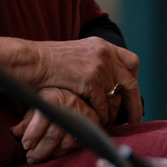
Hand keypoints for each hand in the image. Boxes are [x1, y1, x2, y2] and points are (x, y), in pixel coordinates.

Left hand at [9, 87, 97, 163]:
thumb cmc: (48, 100)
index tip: (25, 145)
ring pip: (66, 143)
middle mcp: (69, 105)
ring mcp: (82, 115)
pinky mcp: (91, 125)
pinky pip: (76, 145)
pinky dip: (61, 152)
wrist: (71, 91)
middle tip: (29, 157)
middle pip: (54, 134)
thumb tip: (15, 132)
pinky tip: (51, 154)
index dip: (33, 133)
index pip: (43, 118)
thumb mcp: (35, 105)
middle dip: (40, 149)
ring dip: (50, 154)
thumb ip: (27, 119)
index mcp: (52, 97)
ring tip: (36, 157)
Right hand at [26, 37, 141, 124]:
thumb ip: (96, 63)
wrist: (31, 61)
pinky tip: (94, 119)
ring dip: (112, 113)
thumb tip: (111, 84)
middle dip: (134, 104)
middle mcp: (104, 53)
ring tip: (105, 121)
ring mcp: (99, 66)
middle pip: (130, 82)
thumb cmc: (48, 62)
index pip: (131, 62)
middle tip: (134, 118)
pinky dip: (100, 116)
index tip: (131, 94)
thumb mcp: (77, 54)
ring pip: (115, 98)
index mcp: (102, 45)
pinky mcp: (91, 80)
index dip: (133, 80)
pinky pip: (102, 106)